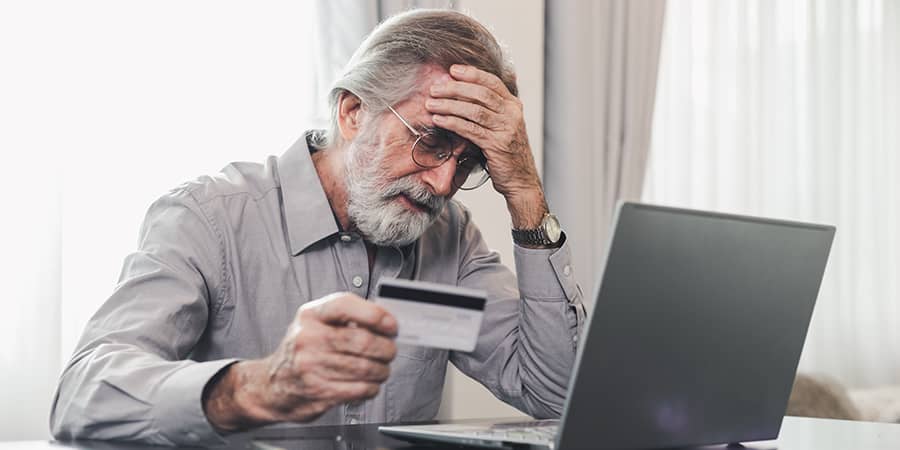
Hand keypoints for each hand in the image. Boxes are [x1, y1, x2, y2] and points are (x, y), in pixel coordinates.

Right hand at [203, 292, 397, 430]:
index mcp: (310, 315)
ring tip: (382, 369)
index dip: (374, 314)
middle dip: (386, 348)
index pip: (345, 305)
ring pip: (364, 367)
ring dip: (382, 370)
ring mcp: (311, 366)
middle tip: (390, 350)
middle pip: (361, 341)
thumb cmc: (301, 350)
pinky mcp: (317, 391)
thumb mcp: (316, 323)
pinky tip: (369, 384)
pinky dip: (371, 387)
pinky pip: (358, 389)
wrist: (272, 385)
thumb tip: (385, 321)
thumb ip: (347, 318)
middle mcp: (308, 338)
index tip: (391, 325)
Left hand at [426, 64, 547, 227]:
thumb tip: (464, 93)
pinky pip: (471, 130)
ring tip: (431, 103)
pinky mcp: (497, 145)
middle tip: (436, 88)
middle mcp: (512, 114)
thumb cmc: (507, 153)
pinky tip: (439, 120)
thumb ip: (490, 109)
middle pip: (481, 93)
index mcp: (513, 105)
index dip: (472, 74)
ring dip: (450, 105)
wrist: (521, 179)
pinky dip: (453, 123)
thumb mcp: (503, 126)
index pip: (492, 82)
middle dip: (455, 89)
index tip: (452, 70)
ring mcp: (506, 129)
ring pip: (474, 110)